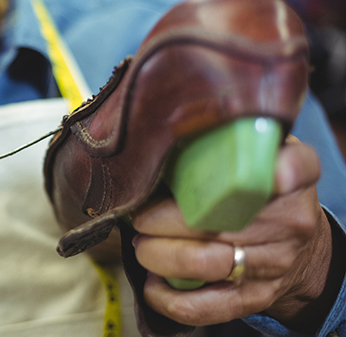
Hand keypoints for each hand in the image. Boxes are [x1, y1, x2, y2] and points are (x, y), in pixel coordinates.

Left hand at [131, 136, 337, 331]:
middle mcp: (290, 220)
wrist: (298, 247)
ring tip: (141, 243)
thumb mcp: (254, 152)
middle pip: (223, 219)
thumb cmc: (256, 190)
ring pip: (206, 263)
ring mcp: (274, 262)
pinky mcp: (255, 297)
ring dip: (160, 254)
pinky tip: (152, 282)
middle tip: (139, 214)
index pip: (297, 166)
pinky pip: (206, 305)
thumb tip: (159, 131)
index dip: (284, 168)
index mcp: (293, 174)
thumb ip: (223, 137)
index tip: (270, 171)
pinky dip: (170, 296)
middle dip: (164, 219)